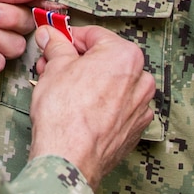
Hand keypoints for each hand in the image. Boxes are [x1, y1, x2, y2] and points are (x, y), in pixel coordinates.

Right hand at [28, 25, 154, 188]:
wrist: (69, 158)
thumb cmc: (65, 114)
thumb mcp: (55, 66)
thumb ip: (57, 46)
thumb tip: (52, 36)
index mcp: (125, 55)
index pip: (94, 35)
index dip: (69, 38)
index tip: (56, 43)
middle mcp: (141, 79)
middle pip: (105, 59)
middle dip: (78, 61)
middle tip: (53, 66)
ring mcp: (141, 107)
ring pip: (113, 84)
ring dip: (90, 82)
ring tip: (63, 89)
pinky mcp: (135, 129)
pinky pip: (118, 107)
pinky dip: (102, 105)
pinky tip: (80, 110)